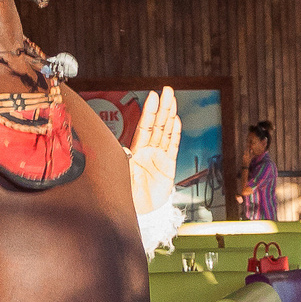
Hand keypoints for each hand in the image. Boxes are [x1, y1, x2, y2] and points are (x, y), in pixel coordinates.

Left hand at [126, 85, 181, 212]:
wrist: (140, 211)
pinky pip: (173, 147)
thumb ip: (125, 162)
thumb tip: (124, 149)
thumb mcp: (123, 177)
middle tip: (167, 90)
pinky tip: (177, 121)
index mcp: (136, 151)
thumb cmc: (128, 194)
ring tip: (173, 100)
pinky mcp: (169, 167)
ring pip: (166, 132)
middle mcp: (148, 150)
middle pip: (157, 124)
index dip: (149, 111)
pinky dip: (176, 134)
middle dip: (162, 107)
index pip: (144, 126)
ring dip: (170, 115)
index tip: (153, 96)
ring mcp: (160, 157)